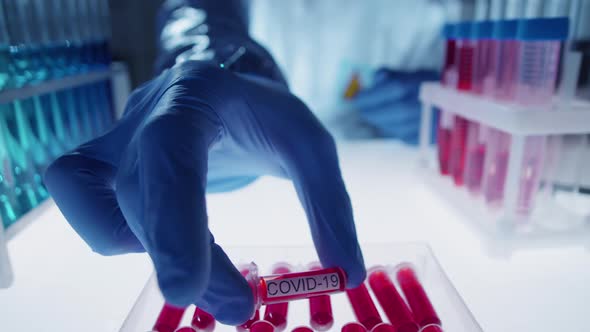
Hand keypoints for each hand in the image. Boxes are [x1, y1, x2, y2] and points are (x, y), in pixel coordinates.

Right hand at [44, 61, 364, 323]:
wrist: (221, 95)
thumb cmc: (265, 117)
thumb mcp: (309, 147)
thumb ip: (330, 206)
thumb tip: (347, 275)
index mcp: (197, 94)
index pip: (168, 151)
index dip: (172, 219)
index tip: (186, 289)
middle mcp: (144, 113)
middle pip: (139, 193)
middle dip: (185, 258)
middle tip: (239, 308)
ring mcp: (112, 138)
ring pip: (106, 208)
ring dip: (160, 254)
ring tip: (215, 278)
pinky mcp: (98, 163)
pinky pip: (83, 207)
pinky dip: (120, 239)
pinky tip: (170, 245)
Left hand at [351, 68, 438, 143]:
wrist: (461, 102)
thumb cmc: (434, 85)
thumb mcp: (414, 73)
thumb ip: (393, 75)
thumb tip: (375, 79)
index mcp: (420, 86)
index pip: (391, 90)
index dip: (370, 96)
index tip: (357, 99)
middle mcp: (423, 106)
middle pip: (390, 113)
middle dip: (372, 112)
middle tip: (363, 110)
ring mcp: (427, 124)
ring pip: (396, 127)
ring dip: (381, 122)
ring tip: (374, 117)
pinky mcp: (428, 138)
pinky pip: (405, 136)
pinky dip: (394, 130)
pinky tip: (390, 124)